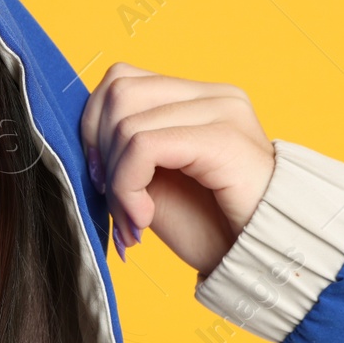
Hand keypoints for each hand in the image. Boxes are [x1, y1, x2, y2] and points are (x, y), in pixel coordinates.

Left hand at [78, 61, 275, 275]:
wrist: (261, 261)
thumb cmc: (212, 228)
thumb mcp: (155, 184)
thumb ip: (126, 152)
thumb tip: (81, 144)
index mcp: (196, 98)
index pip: (119, 80)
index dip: (94, 130)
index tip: (102, 181)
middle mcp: (213, 94)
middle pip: (117, 91)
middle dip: (100, 154)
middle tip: (117, 204)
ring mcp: (222, 110)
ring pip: (125, 122)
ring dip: (115, 182)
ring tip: (134, 219)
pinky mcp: (223, 137)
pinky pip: (144, 145)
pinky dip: (127, 187)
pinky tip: (143, 219)